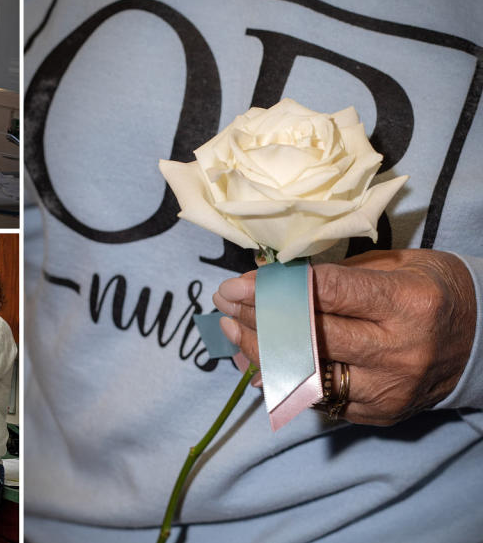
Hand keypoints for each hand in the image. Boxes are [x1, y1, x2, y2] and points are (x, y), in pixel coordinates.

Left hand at [213, 249, 475, 425]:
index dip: (270, 290)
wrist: (480, 339)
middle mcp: (399, 351)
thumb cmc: (427, 288)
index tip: (234, 285)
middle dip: (255, 320)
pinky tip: (253, 360)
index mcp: (406, 303)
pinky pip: (315, 400)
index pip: (324, 295)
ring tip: (230, 331)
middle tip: (223, 304)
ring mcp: (389, 389)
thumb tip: (267, 282)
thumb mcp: (391, 265)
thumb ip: (333, 275)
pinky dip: (278, 380)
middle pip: (308, 339)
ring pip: (305, 377)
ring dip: (259, 354)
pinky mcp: (378, 414)